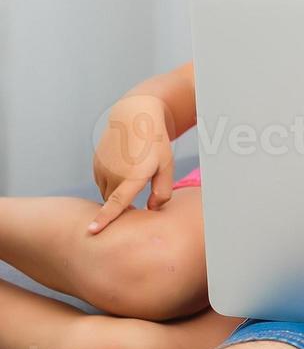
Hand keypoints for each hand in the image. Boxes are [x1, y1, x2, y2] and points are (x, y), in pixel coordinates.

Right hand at [89, 94, 175, 233]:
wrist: (134, 116)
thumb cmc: (155, 143)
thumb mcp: (166, 164)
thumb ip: (163, 190)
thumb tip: (151, 210)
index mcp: (135, 174)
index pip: (117, 201)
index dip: (105, 218)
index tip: (92, 231)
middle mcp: (115, 172)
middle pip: (115, 203)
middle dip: (123, 207)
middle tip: (139, 198)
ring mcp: (102, 168)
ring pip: (106, 193)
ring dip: (116, 194)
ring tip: (133, 177)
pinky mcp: (95, 165)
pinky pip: (101, 183)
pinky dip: (111, 183)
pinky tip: (123, 169)